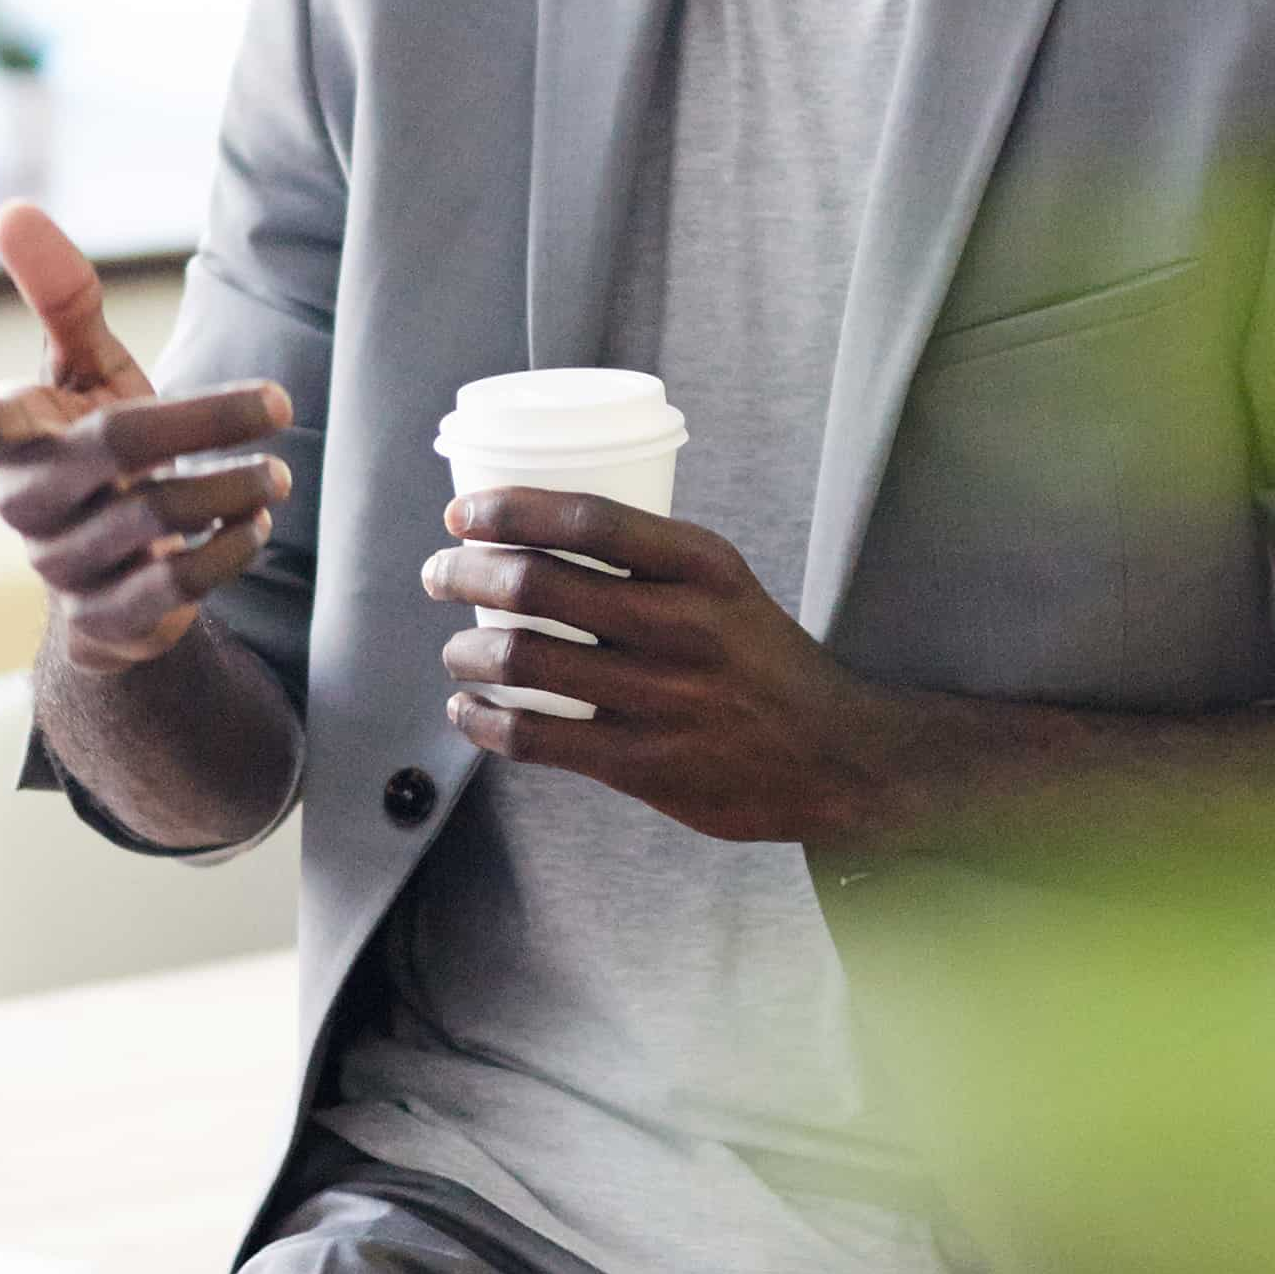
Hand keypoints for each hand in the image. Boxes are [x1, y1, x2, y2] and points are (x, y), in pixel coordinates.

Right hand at [0, 201, 292, 674]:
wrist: (121, 574)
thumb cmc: (101, 444)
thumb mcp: (87, 372)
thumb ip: (63, 298)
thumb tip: (11, 210)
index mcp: (18, 437)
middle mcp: (29, 503)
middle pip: (117, 447)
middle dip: (206, 423)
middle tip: (280, 405)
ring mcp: (63, 566)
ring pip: (156, 517)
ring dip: (231, 490)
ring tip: (276, 473)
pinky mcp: (107, 619)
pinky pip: (174, 585)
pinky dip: (228, 550)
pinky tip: (255, 525)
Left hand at [426, 491, 933, 849]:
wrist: (835, 757)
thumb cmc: (761, 659)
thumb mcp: (725, 587)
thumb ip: (649, 563)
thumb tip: (536, 538)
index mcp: (704, 566)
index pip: (589, 518)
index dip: (509, 509)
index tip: (462, 513)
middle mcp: (683, 626)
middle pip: (538, 584)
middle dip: (465, 570)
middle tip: (439, 572)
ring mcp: (661, 698)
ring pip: (523, 659)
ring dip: (465, 650)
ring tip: (456, 649)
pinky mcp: (643, 765)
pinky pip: (534, 737)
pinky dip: (482, 720)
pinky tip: (468, 709)